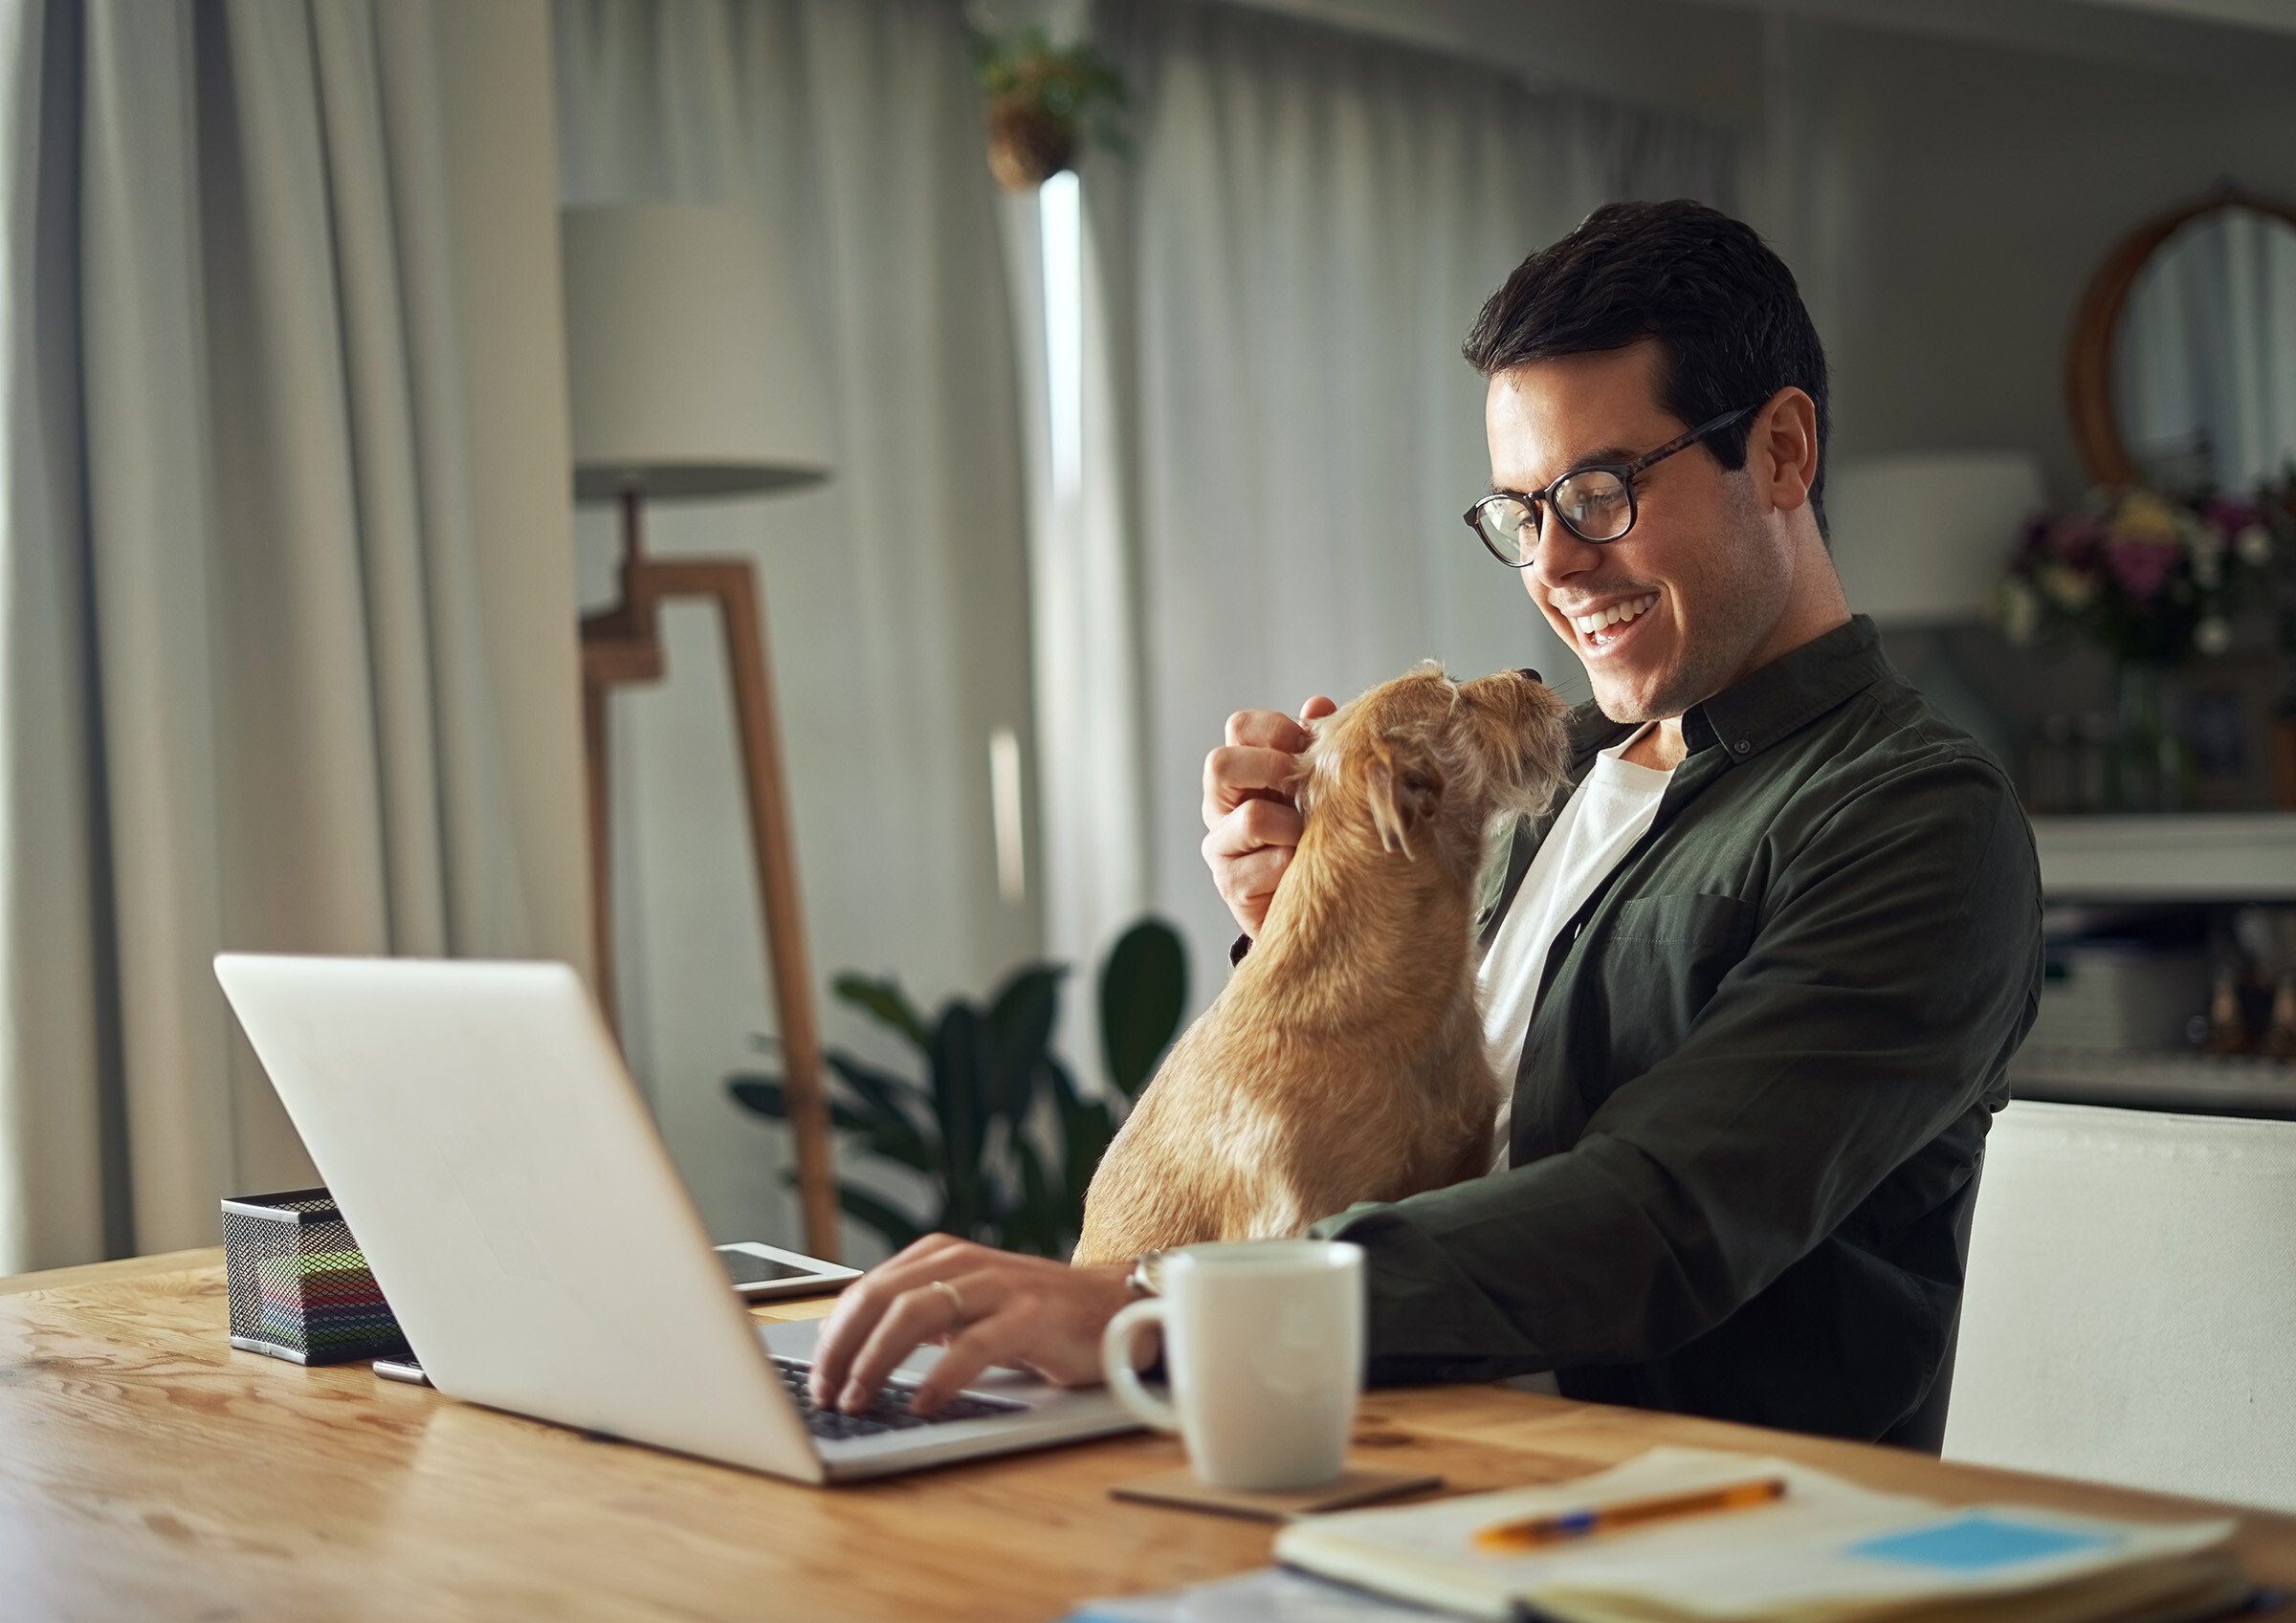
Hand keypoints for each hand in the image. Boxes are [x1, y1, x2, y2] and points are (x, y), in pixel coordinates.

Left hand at [805, 1235, 1137, 1415]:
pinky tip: (922, 1403)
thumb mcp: (968, 1310)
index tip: (816, 1377)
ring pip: (916, 1313)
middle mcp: (965, 1263)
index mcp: (941, 1257)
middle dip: (843, 1349)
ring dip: (876, 1361)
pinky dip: (941, 1377)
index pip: (868, 1290)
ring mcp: (999, 1286)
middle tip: (826, 1393)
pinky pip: (975, 1345)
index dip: (834, 1334)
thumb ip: (921, 1320)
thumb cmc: (1038, 1316)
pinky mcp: (1032, 1316)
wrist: (1117, 1308)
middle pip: (881, 1298)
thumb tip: (853, 1353)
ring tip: (859, 1399)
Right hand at [1201, 695, 1337, 935]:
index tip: (1308, 747)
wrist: (1312, 905)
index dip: (1277, 729)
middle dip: (1271, 768)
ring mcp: (1221, 847)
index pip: (1240, 727)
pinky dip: (1295, 863)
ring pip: (1251, 817)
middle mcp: (1220, 806)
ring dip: (1292, 824)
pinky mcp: (1232, 885)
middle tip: (1301, 788)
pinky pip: (1269, 863)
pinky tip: (1307, 868)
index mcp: (1240, 773)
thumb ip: (1314, 747)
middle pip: (1221, 764)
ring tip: (1311, 836)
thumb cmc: (1313, 836)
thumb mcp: (1316, 786)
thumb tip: (1318, 705)